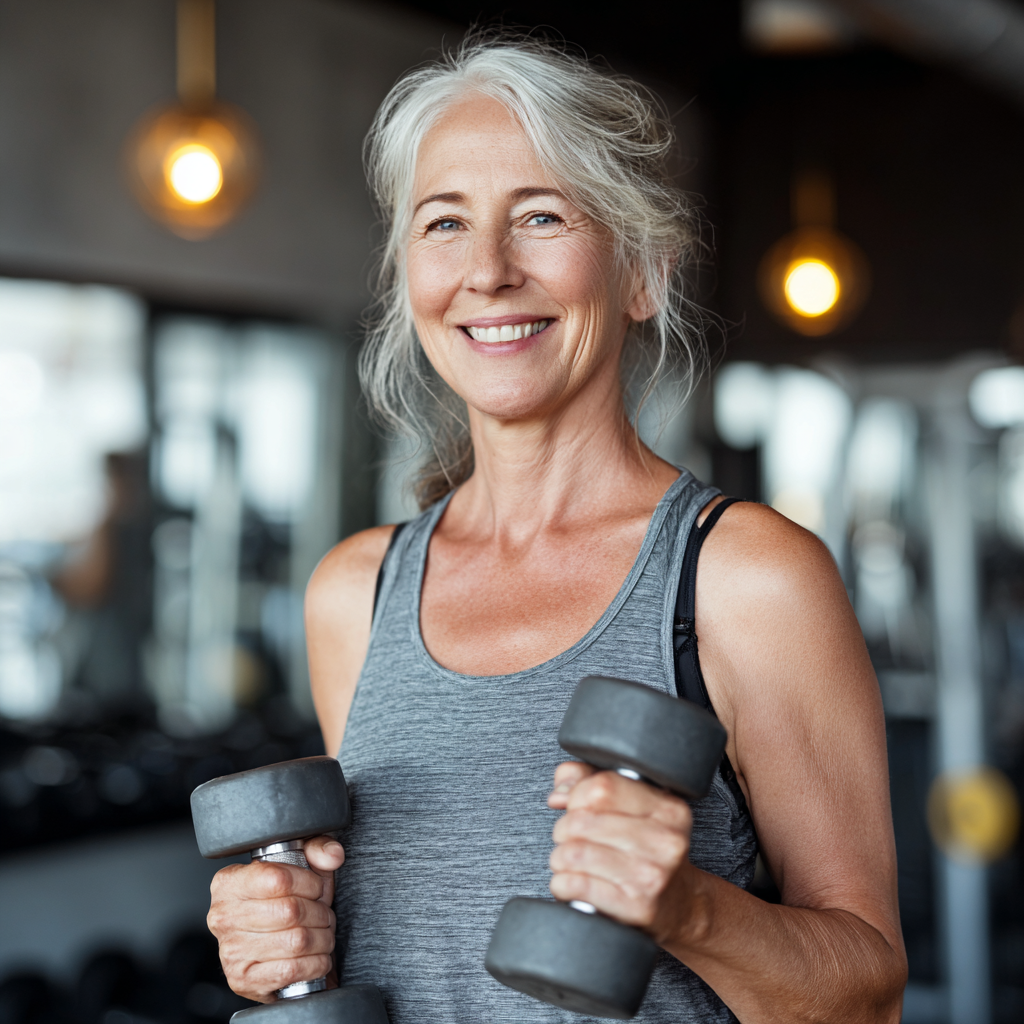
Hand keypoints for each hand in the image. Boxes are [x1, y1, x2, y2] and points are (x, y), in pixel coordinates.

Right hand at [207, 836, 344, 1001]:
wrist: (268, 947)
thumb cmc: (282, 901)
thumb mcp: (299, 864)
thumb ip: (317, 849)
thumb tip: (333, 855)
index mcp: (229, 882)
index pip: (279, 878)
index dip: (310, 883)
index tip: (318, 888)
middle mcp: (224, 916)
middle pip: (290, 911)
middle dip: (320, 913)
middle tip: (325, 915)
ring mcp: (231, 951)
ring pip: (296, 941)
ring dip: (322, 939)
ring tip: (322, 934)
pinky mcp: (243, 980)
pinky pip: (292, 970)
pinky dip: (315, 963)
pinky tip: (317, 957)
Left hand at [547, 762, 701, 946]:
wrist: (680, 906)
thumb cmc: (649, 853)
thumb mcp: (634, 809)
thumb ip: (591, 783)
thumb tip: (560, 794)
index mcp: (667, 808)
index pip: (602, 786)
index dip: (577, 796)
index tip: (578, 809)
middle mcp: (665, 840)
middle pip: (582, 821)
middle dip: (563, 831)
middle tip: (570, 840)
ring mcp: (652, 875)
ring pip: (574, 853)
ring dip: (560, 859)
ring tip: (569, 863)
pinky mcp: (637, 907)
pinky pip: (577, 885)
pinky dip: (562, 884)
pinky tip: (570, 884)